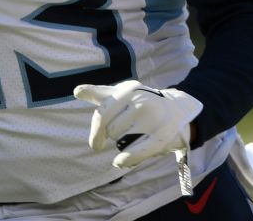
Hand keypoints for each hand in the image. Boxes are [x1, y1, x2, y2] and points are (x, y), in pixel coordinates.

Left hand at [73, 80, 202, 167]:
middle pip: (111, 130)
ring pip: (122, 141)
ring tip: (137, 134)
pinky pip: (136, 152)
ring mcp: (152, 117)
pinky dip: (125, 160)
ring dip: (124, 143)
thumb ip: (98, 93)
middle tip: (122, 133)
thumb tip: (76, 90)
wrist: (176, 110)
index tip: (96, 145)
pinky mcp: (161, 135)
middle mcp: (141, 100)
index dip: (96, 133)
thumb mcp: (121, 94)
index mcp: (128, 89)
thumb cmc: (140, 103)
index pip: (102, 115)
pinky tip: (119, 162)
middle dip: (113, 135)